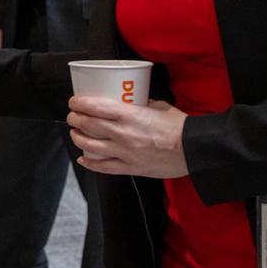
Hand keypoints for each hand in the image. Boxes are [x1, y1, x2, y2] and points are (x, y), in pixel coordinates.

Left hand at [67, 96, 188, 177]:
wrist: (194, 150)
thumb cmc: (179, 127)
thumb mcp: (159, 106)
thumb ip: (141, 103)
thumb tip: (130, 100)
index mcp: (130, 114)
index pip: (94, 107)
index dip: (79, 104)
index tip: (74, 102)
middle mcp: (123, 133)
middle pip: (88, 125)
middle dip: (74, 119)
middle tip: (72, 117)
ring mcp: (125, 152)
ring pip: (90, 146)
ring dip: (78, 139)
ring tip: (75, 134)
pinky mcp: (130, 167)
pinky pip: (104, 167)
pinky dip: (90, 163)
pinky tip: (83, 159)